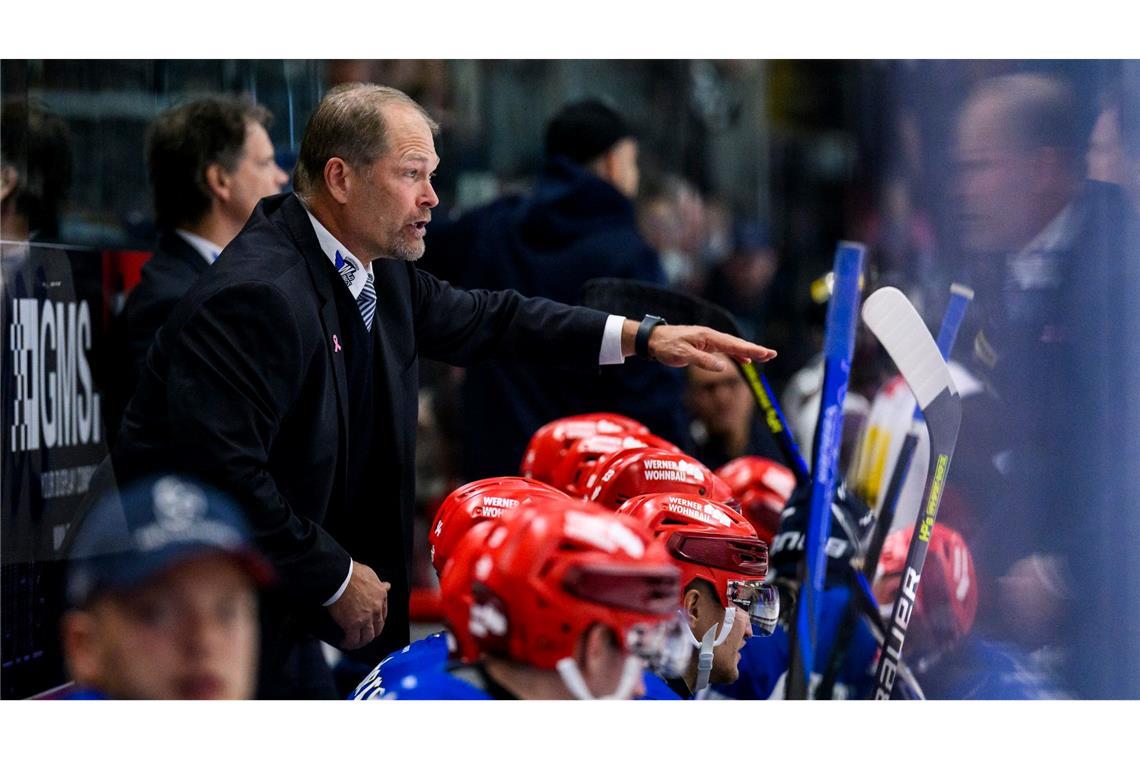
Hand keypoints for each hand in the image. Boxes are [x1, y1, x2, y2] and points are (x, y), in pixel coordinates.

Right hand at [327, 561, 390, 649]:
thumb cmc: (352, 573)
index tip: (372, 623)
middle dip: (371, 633)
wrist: (340, 577)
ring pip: (367, 637)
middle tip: (364, 636)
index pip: (383, 613)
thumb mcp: (370, 575)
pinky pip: (353, 640)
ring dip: (361, 642)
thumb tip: (387, 586)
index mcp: (381, 596)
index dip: (377, 620)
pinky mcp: (352, 625)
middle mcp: (376, 609)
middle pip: (377, 628)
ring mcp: (365, 618)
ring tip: (354, 642)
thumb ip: (379, 583)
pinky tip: (344, 643)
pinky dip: (349, 643)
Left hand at [622, 320, 776, 369]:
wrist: (653, 339)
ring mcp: (708, 340)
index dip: (751, 350)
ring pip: (732, 346)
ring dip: (748, 351)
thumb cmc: (666, 346)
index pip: (734, 345)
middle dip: (755, 349)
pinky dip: (736, 354)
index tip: (766, 353)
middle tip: (772, 354)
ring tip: (764, 356)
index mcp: (708, 337)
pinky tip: (744, 360)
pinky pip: (725, 349)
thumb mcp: (683, 355)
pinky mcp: (704, 345)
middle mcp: (710, 336)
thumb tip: (724, 367)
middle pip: (737, 343)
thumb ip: (703, 361)